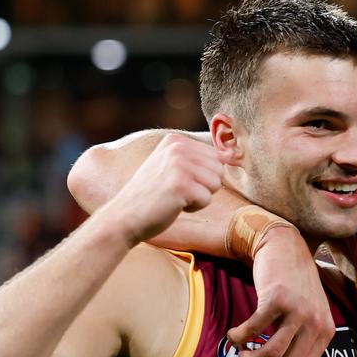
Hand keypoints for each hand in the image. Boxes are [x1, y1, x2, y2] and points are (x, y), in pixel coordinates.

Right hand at [105, 134, 223, 244]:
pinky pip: (207, 199)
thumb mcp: (171, 166)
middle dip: (204, 186)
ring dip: (199, 197)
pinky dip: (194, 207)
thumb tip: (231, 155)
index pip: (215, 156)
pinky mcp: (180, 184)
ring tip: (175, 197)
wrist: (124, 216)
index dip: (202, 176)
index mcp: (176, 140)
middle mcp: (177, 147)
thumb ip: (197, 159)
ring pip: (216, 184)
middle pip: (219, 169)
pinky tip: (173, 205)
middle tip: (177, 191)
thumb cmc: (152, 196)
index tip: (178, 181)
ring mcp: (178, 165)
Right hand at [229, 227, 334, 356]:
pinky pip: (254, 329)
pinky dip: (239, 337)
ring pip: (271, 353)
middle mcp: (316, 323)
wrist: (285, 247)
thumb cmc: (294, 285)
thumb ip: (302, 340)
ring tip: (241, 355)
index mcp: (326, 331)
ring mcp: (297, 310)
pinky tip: (233, 336)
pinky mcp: (277, 299)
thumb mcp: (309, 314)